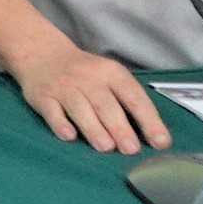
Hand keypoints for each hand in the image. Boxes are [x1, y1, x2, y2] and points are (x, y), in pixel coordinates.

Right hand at [6, 41, 168, 153]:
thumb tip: (153, 137)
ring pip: (80, 109)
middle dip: (120, 128)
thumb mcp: (110, 77)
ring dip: (93, 128)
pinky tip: (69, 136)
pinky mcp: (42, 96)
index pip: (134, 97)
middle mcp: (88, 78)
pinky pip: (52, 111)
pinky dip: (60, 124)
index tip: (161, 141)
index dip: (149, 120)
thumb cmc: (86, 74)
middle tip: (131, 149)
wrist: (41, 54)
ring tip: (105, 147)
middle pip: (106, 105)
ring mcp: (63, 87)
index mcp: (112, 73)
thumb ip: (128, 103)